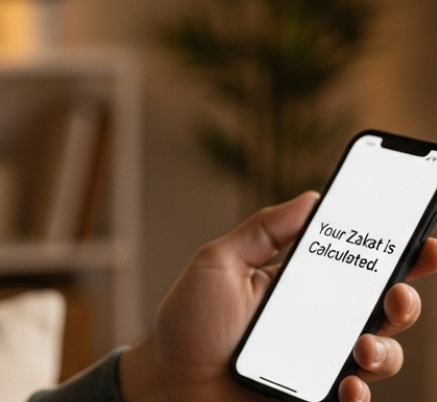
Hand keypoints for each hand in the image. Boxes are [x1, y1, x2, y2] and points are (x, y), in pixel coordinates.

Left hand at [118, 191, 436, 401]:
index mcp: (302, 286)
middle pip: (384, 311)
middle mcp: (320, 325)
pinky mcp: (315, 398)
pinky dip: (360, 395)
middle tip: (397, 295)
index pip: (359, 267)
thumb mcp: (218, 263)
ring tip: (363, 347)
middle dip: (404, 301)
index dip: (400, 256)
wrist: (167, 380)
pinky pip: (354, 400)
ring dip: (385, 351)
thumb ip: (263, 231)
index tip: (425, 241)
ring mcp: (320, 365)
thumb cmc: (188, 322)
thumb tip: (311, 198)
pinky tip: (349, 386)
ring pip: (380, 357)